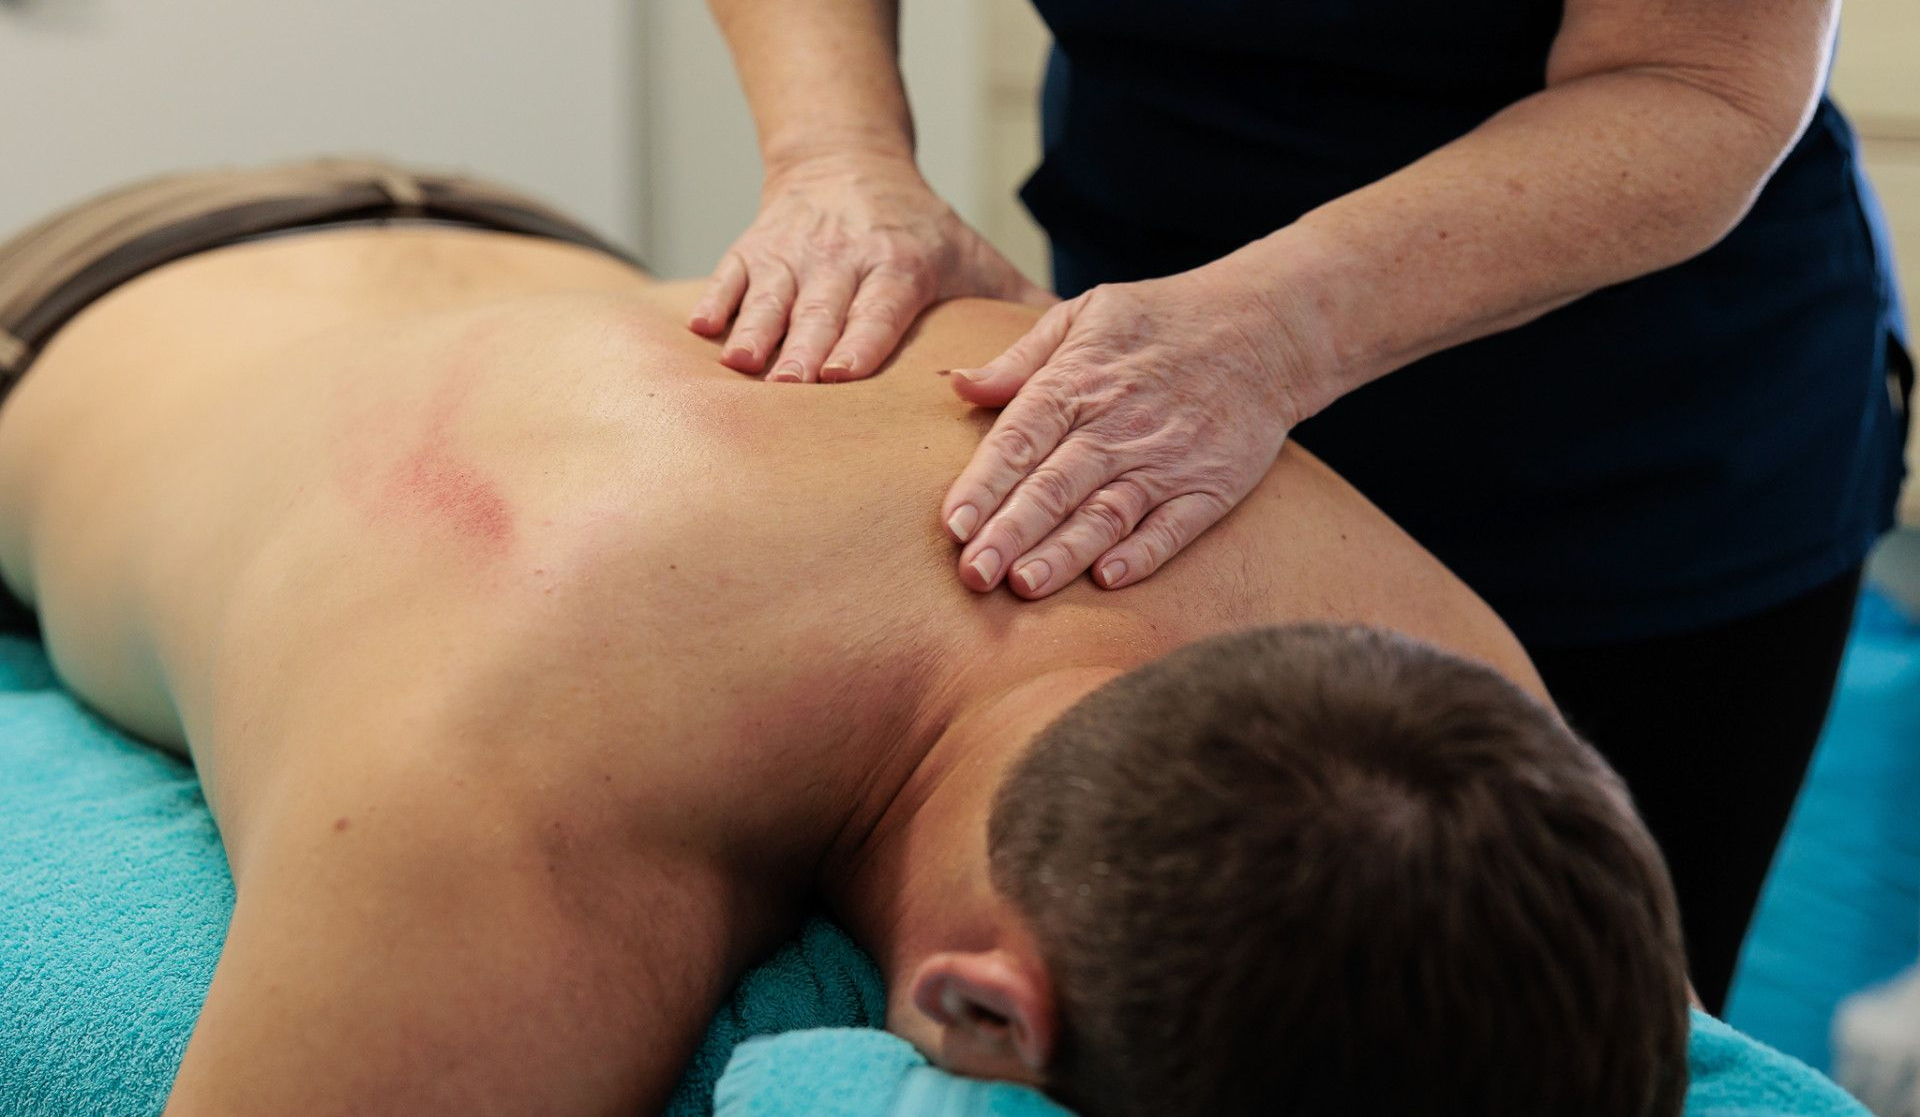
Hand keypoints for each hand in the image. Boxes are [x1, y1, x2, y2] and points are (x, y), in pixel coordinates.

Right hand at [689, 152, 1052, 382]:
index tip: (843, 372)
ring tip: (741, 368)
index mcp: (900, 263)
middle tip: (790, 388)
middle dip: (804, 347)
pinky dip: (713, 304)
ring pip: (770, 296)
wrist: (847, 161)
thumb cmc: (920, 231)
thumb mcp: (975, 258)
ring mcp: (791, 252)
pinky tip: (700, 334)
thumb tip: (1082, 365)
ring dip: (755, 332)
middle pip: (820, 308)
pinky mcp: (751, 248)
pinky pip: (728, 277)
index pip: (880, 304)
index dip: (860, 337)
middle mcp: (842, 255)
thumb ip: (1022, 309)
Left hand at [940, 261, 1314, 597]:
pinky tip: (1108, 580)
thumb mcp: (1084, 315)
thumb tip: (955, 382)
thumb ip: (1020, 358)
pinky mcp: (1208, 488)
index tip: (952, 524)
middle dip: (1011, 532)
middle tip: (973, 575)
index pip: (1019, 438)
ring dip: (1065, 553)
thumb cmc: (1159, 322)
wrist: (1265, 329)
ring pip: (1106, 514)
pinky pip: (1173, 528)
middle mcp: (1117, 427)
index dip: (984, 484)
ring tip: (1025, 586)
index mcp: (1076, 383)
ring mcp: (1165, 461)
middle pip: (1055, 485)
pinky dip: (1142, 554)